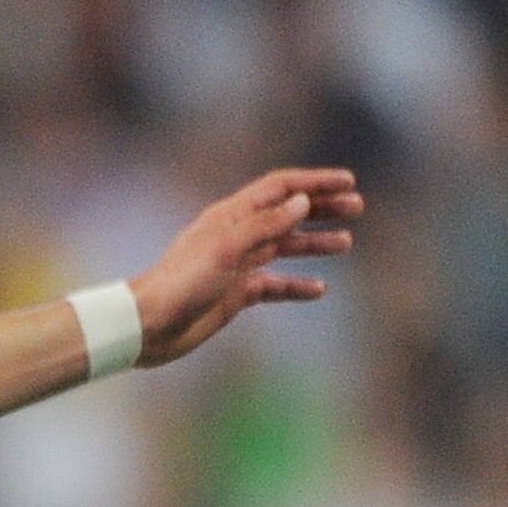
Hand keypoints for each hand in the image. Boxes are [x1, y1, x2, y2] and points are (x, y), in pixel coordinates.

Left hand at [130, 167, 360, 367]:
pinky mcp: (235, 294)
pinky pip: (274, 285)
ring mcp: (237, 265)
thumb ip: (266, 225)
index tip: (349, 181)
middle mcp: (236, 236)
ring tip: (346, 242)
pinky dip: (296, 285)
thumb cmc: (182, 283)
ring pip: (284, 247)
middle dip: (322, 208)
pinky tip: (319, 289)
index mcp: (231, 216)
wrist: (150, 325)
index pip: (280, 188)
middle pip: (286, 214)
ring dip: (314, 242)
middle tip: (357, 207)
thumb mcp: (227, 249)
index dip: (315, 181)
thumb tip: (302, 201)